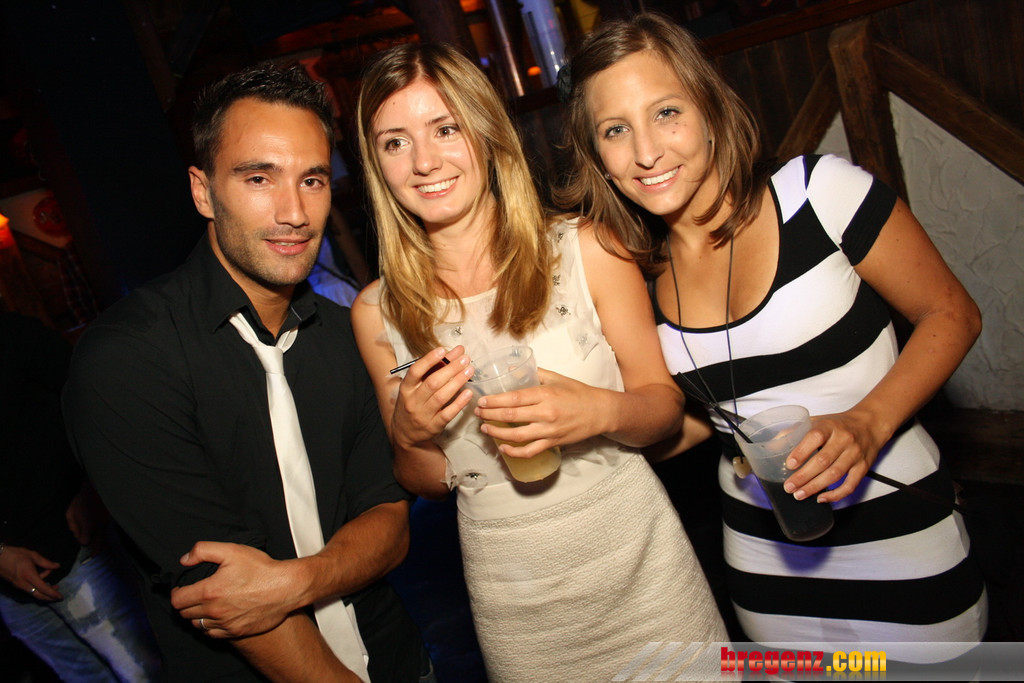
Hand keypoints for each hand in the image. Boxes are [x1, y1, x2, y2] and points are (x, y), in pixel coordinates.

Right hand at [0, 545, 62, 600]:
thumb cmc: (14, 554)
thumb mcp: (32, 555)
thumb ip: (45, 562)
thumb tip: (57, 566)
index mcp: (29, 576)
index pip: (43, 588)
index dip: (53, 594)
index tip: (61, 597)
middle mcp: (23, 584)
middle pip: (38, 595)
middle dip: (49, 597)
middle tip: (58, 597)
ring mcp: (18, 585)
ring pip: (34, 592)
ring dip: (44, 590)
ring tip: (54, 585)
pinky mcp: (15, 584)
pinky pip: (29, 588)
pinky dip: (37, 586)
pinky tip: (42, 578)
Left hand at [65, 481, 108, 550]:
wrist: (95, 490)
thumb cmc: (81, 502)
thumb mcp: (70, 514)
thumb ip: (73, 527)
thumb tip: (77, 536)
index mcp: (88, 526)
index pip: (85, 541)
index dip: (83, 541)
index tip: (82, 539)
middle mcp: (99, 527)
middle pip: (99, 544)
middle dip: (96, 551)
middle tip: (93, 557)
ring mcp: (106, 523)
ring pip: (105, 538)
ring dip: (102, 545)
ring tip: (99, 552)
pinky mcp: (110, 520)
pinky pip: (107, 532)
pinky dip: (105, 537)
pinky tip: (104, 540)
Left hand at [170, 542, 301, 637]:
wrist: (286, 587)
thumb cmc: (261, 569)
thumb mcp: (232, 550)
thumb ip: (203, 551)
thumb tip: (184, 560)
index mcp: (210, 591)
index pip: (177, 600)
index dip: (177, 592)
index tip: (183, 588)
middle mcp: (215, 611)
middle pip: (185, 614)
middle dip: (186, 603)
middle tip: (195, 593)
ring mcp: (225, 624)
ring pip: (198, 625)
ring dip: (197, 615)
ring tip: (207, 604)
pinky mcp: (236, 632)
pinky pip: (213, 634)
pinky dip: (211, 626)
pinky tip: (218, 616)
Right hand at [391, 345, 473, 448]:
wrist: (404, 433)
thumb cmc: (412, 403)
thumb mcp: (414, 387)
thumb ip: (431, 371)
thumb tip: (452, 354)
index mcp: (406, 388)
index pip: (415, 371)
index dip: (429, 360)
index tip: (443, 350)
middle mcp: (413, 401)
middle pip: (432, 382)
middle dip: (451, 369)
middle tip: (465, 359)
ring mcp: (423, 415)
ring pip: (441, 396)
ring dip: (457, 382)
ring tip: (469, 370)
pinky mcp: (434, 426)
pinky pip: (448, 413)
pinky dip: (459, 402)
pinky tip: (468, 392)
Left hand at [474, 368, 607, 458]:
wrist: (600, 412)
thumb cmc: (579, 393)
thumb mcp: (557, 378)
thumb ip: (535, 374)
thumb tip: (513, 370)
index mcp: (546, 394)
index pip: (514, 398)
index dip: (495, 401)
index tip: (482, 401)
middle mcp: (546, 413)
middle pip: (511, 416)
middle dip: (490, 415)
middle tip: (478, 413)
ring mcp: (549, 430)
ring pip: (517, 436)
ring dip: (497, 433)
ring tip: (485, 428)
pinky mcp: (553, 442)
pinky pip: (530, 451)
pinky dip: (515, 452)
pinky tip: (503, 447)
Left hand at [782, 408, 887, 503]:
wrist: (870, 424)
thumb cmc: (838, 425)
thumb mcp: (816, 421)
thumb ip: (795, 432)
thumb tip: (773, 447)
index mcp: (829, 426)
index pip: (815, 437)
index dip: (801, 452)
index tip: (789, 465)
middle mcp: (844, 439)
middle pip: (823, 461)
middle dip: (803, 476)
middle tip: (789, 487)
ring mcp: (855, 454)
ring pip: (835, 474)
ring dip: (815, 487)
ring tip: (800, 494)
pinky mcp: (863, 467)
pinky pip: (850, 484)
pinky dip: (836, 495)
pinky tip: (821, 498)